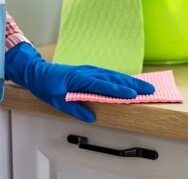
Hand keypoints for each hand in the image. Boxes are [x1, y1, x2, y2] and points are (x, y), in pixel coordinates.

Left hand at [5, 43, 154, 122]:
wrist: (37, 72)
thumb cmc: (46, 85)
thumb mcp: (57, 100)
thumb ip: (74, 108)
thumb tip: (91, 117)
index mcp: (79, 78)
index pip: (102, 85)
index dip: (118, 90)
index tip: (132, 94)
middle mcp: (87, 72)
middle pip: (113, 78)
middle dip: (132, 84)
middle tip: (149, 89)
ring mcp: (89, 70)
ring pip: (112, 75)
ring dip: (129, 80)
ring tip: (145, 87)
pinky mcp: (89, 71)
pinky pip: (107, 75)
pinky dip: (120, 78)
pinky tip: (128, 83)